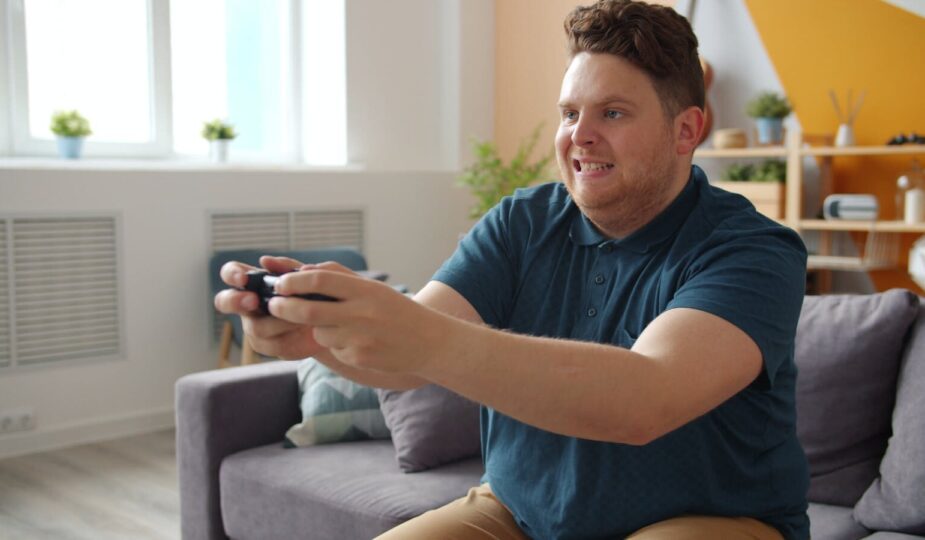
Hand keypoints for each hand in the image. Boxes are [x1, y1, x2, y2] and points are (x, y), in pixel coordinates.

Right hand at [213, 255, 328, 359]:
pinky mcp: (267, 345)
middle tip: (253, 300)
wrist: (330, 322)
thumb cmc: (313, 293)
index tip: (244, 278)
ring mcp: (254, 325)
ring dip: (280, 321)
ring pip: (255, 327)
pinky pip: (271, 345)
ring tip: (302, 317)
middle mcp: (248, 303)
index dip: (231, 274)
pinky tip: (305, 330)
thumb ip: (287, 267)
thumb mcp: (306, 276)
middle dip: (235, 301)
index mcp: (254, 282)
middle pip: (224, 301)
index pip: (231, 273)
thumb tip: (265, 261)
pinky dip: (290, 336)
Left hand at [268, 266, 448, 373]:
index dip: (294, 281)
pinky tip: (359, 343)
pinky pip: (334, 350)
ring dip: (319, 329)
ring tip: (343, 327)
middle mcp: (362, 312)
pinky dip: (338, 345)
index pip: (321, 280)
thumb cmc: (397, 311)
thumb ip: (340, 278)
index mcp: (365, 290)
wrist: (429, 342)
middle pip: (309, 310)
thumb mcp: (374, 288)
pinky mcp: (359, 358)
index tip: (280, 283)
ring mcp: (360, 337)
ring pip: (319, 332)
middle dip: (284, 307)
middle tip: (273, 305)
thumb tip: (302, 272)